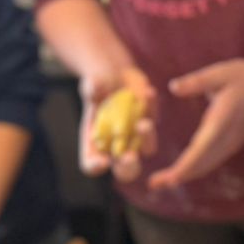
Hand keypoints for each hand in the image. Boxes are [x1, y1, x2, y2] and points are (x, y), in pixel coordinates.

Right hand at [79, 68, 157, 183]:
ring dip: (147, 138)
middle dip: (128, 166)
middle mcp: (117, 145)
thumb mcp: (90, 85)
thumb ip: (91, 89)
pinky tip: (148, 93)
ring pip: (148, 148)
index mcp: (95, 144)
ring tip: (143, 124)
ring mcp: (137, 135)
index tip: (102, 162)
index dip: (96, 166)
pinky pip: (153, 115)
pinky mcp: (150, 118)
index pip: (92, 165)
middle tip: (130, 158)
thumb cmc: (96, 84)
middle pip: (125, 169)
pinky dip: (151, 105)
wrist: (114, 74)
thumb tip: (95, 89)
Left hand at [148, 57, 243, 191]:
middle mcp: (227, 138)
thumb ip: (196, 82)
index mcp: (221, 121)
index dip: (185, 166)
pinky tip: (182, 172)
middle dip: (178, 176)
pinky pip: (212, 161)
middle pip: (201, 164)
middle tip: (154, 184)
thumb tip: (173, 87)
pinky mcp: (232, 143)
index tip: (169, 178)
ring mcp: (231, 143)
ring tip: (162, 181)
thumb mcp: (219, 73)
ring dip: (185, 175)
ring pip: (206, 166)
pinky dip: (195, 169)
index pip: (201, 149)